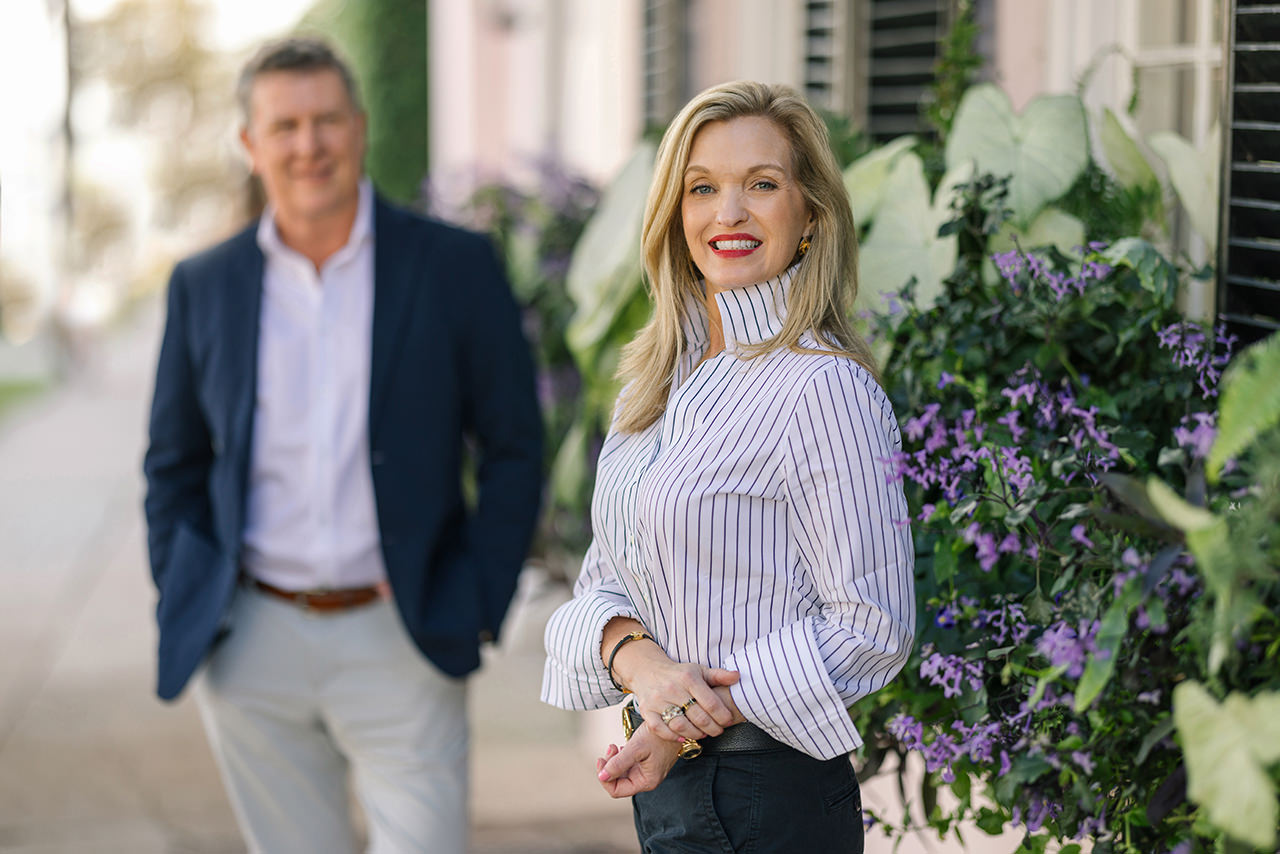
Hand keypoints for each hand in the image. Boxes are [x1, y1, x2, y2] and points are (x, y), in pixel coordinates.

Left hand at [596, 725, 679, 797]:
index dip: (605, 778)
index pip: (617, 790)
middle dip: (609, 766)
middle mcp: (646, 779)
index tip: (601, 760)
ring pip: (621, 772)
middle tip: (610, 749)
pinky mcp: (645, 762)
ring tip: (614, 746)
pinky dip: (620, 756)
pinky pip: (627, 765)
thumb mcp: (636, 748)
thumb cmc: (658, 735)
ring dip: (614, 760)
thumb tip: (602, 777)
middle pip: (618, 782)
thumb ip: (618, 764)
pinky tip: (622, 747)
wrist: (672, 722)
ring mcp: (645, 771)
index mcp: (646, 781)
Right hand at [601, 617, 744, 742]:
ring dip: (695, 734)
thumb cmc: (678, 673)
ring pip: (680, 725)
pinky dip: (673, 737)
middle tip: (718, 731)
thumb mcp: (699, 670)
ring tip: (703, 734)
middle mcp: (672, 688)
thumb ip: (719, 675)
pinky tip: (683, 737)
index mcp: (688, 677)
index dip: (723, 716)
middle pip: (698, 717)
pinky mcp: (647, 711)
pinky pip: (661, 729)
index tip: (728, 721)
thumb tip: (738, 676)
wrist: (647, 670)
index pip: (711, 703)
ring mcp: (658, 700)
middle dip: (713, 728)